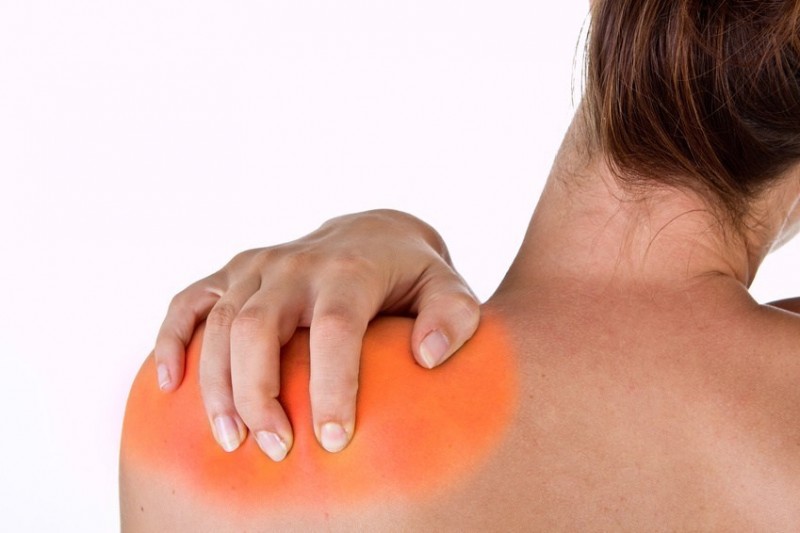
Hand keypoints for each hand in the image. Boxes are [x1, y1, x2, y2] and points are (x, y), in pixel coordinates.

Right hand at [153, 209, 479, 459]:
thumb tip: (428, 358)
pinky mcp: (232, 272)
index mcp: (350, 270)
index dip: (331, 386)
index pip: (334, 329)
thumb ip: (453, 318)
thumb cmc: (413, 275)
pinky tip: (170, 386)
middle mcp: (296, 263)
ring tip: (232, 441)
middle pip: (258, 327)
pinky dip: (171, 340)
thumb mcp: (448, 289)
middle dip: (259, 393)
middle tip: (275, 448)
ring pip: (219, 323)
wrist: (374, 233)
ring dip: (216, 385)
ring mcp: (258, 265)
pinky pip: (188, 302)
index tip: (333, 440)